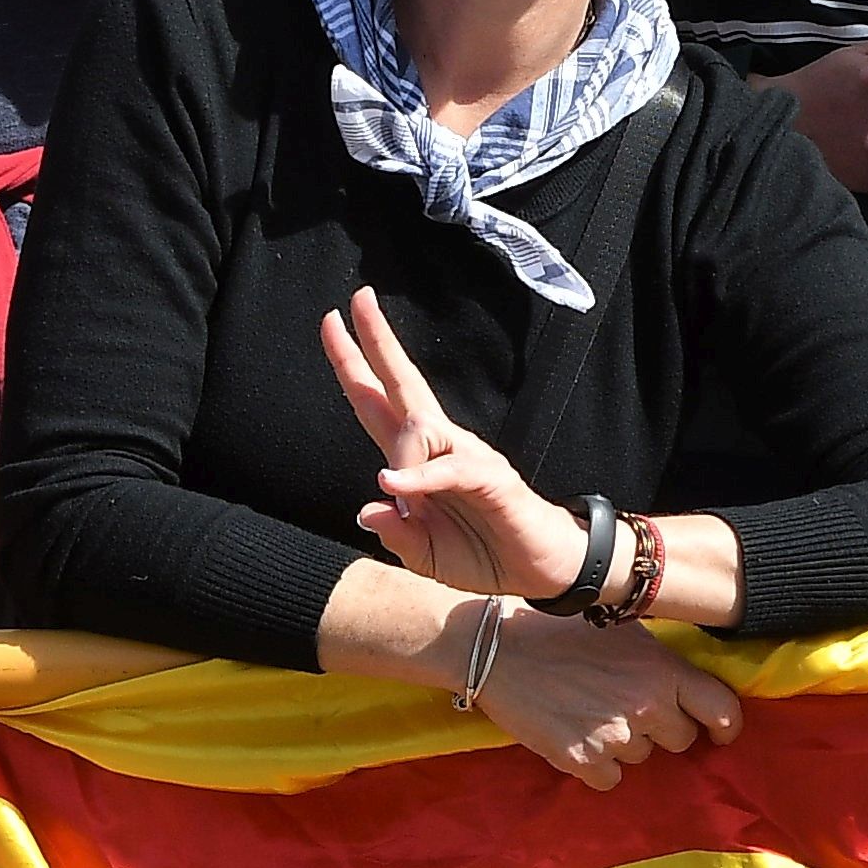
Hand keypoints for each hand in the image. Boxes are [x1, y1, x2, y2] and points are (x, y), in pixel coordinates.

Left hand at [321, 286, 591, 596]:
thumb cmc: (482, 555)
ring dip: (400, 457)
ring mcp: (466, 456)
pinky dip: (418, 477)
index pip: (377, 403)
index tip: (331, 323)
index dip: (352, 365)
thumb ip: (395, 533)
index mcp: (417, 459)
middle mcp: (441, 446)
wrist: (537, 569)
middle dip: (376, 341)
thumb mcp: (424, 554)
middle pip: (402, 383)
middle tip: (356, 298)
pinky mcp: (490, 477)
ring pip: (419, 427)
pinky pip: (447, 469)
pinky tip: (395, 485)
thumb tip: (367, 510)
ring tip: (402, 503)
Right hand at [466, 613, 747, 789]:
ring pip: (641, 758)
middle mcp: (646, 706)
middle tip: (626, 706)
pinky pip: (608, 778)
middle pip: (680, 739)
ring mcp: (614, 737)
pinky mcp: (581, 760)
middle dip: (661, 728)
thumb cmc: (556, 627)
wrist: (495, 645)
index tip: (719, 732)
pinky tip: (574, 735)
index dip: (725, 725)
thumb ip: (657, 660)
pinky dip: (595, 764)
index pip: (721, 710)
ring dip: (624, 743)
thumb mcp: (620, 629)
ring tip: (589, 712)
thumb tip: (683, 683)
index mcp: (662, 670)